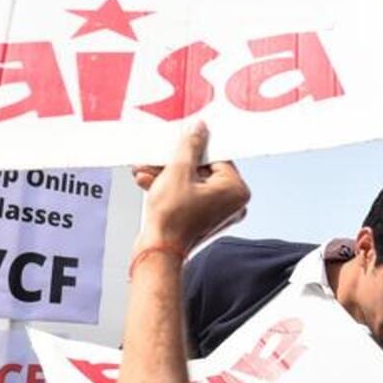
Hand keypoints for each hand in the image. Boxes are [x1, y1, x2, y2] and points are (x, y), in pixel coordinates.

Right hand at [133, 122, 250, 253]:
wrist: (156, 252)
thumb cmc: (171, 220)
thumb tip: (199, 129)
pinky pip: (188, 195)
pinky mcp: (202, 219)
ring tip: (146, 170)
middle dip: (174, 163)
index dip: (194, 148)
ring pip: (191, 182)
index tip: (180, 141)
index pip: (217, 156)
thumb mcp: (178, 171)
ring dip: (167, 174)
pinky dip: (170, 188)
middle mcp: (232, 202)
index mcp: (236, 190)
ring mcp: (218, 212)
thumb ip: (190, 146)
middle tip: (157, 157)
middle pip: (202, 170)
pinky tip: (149, 181)